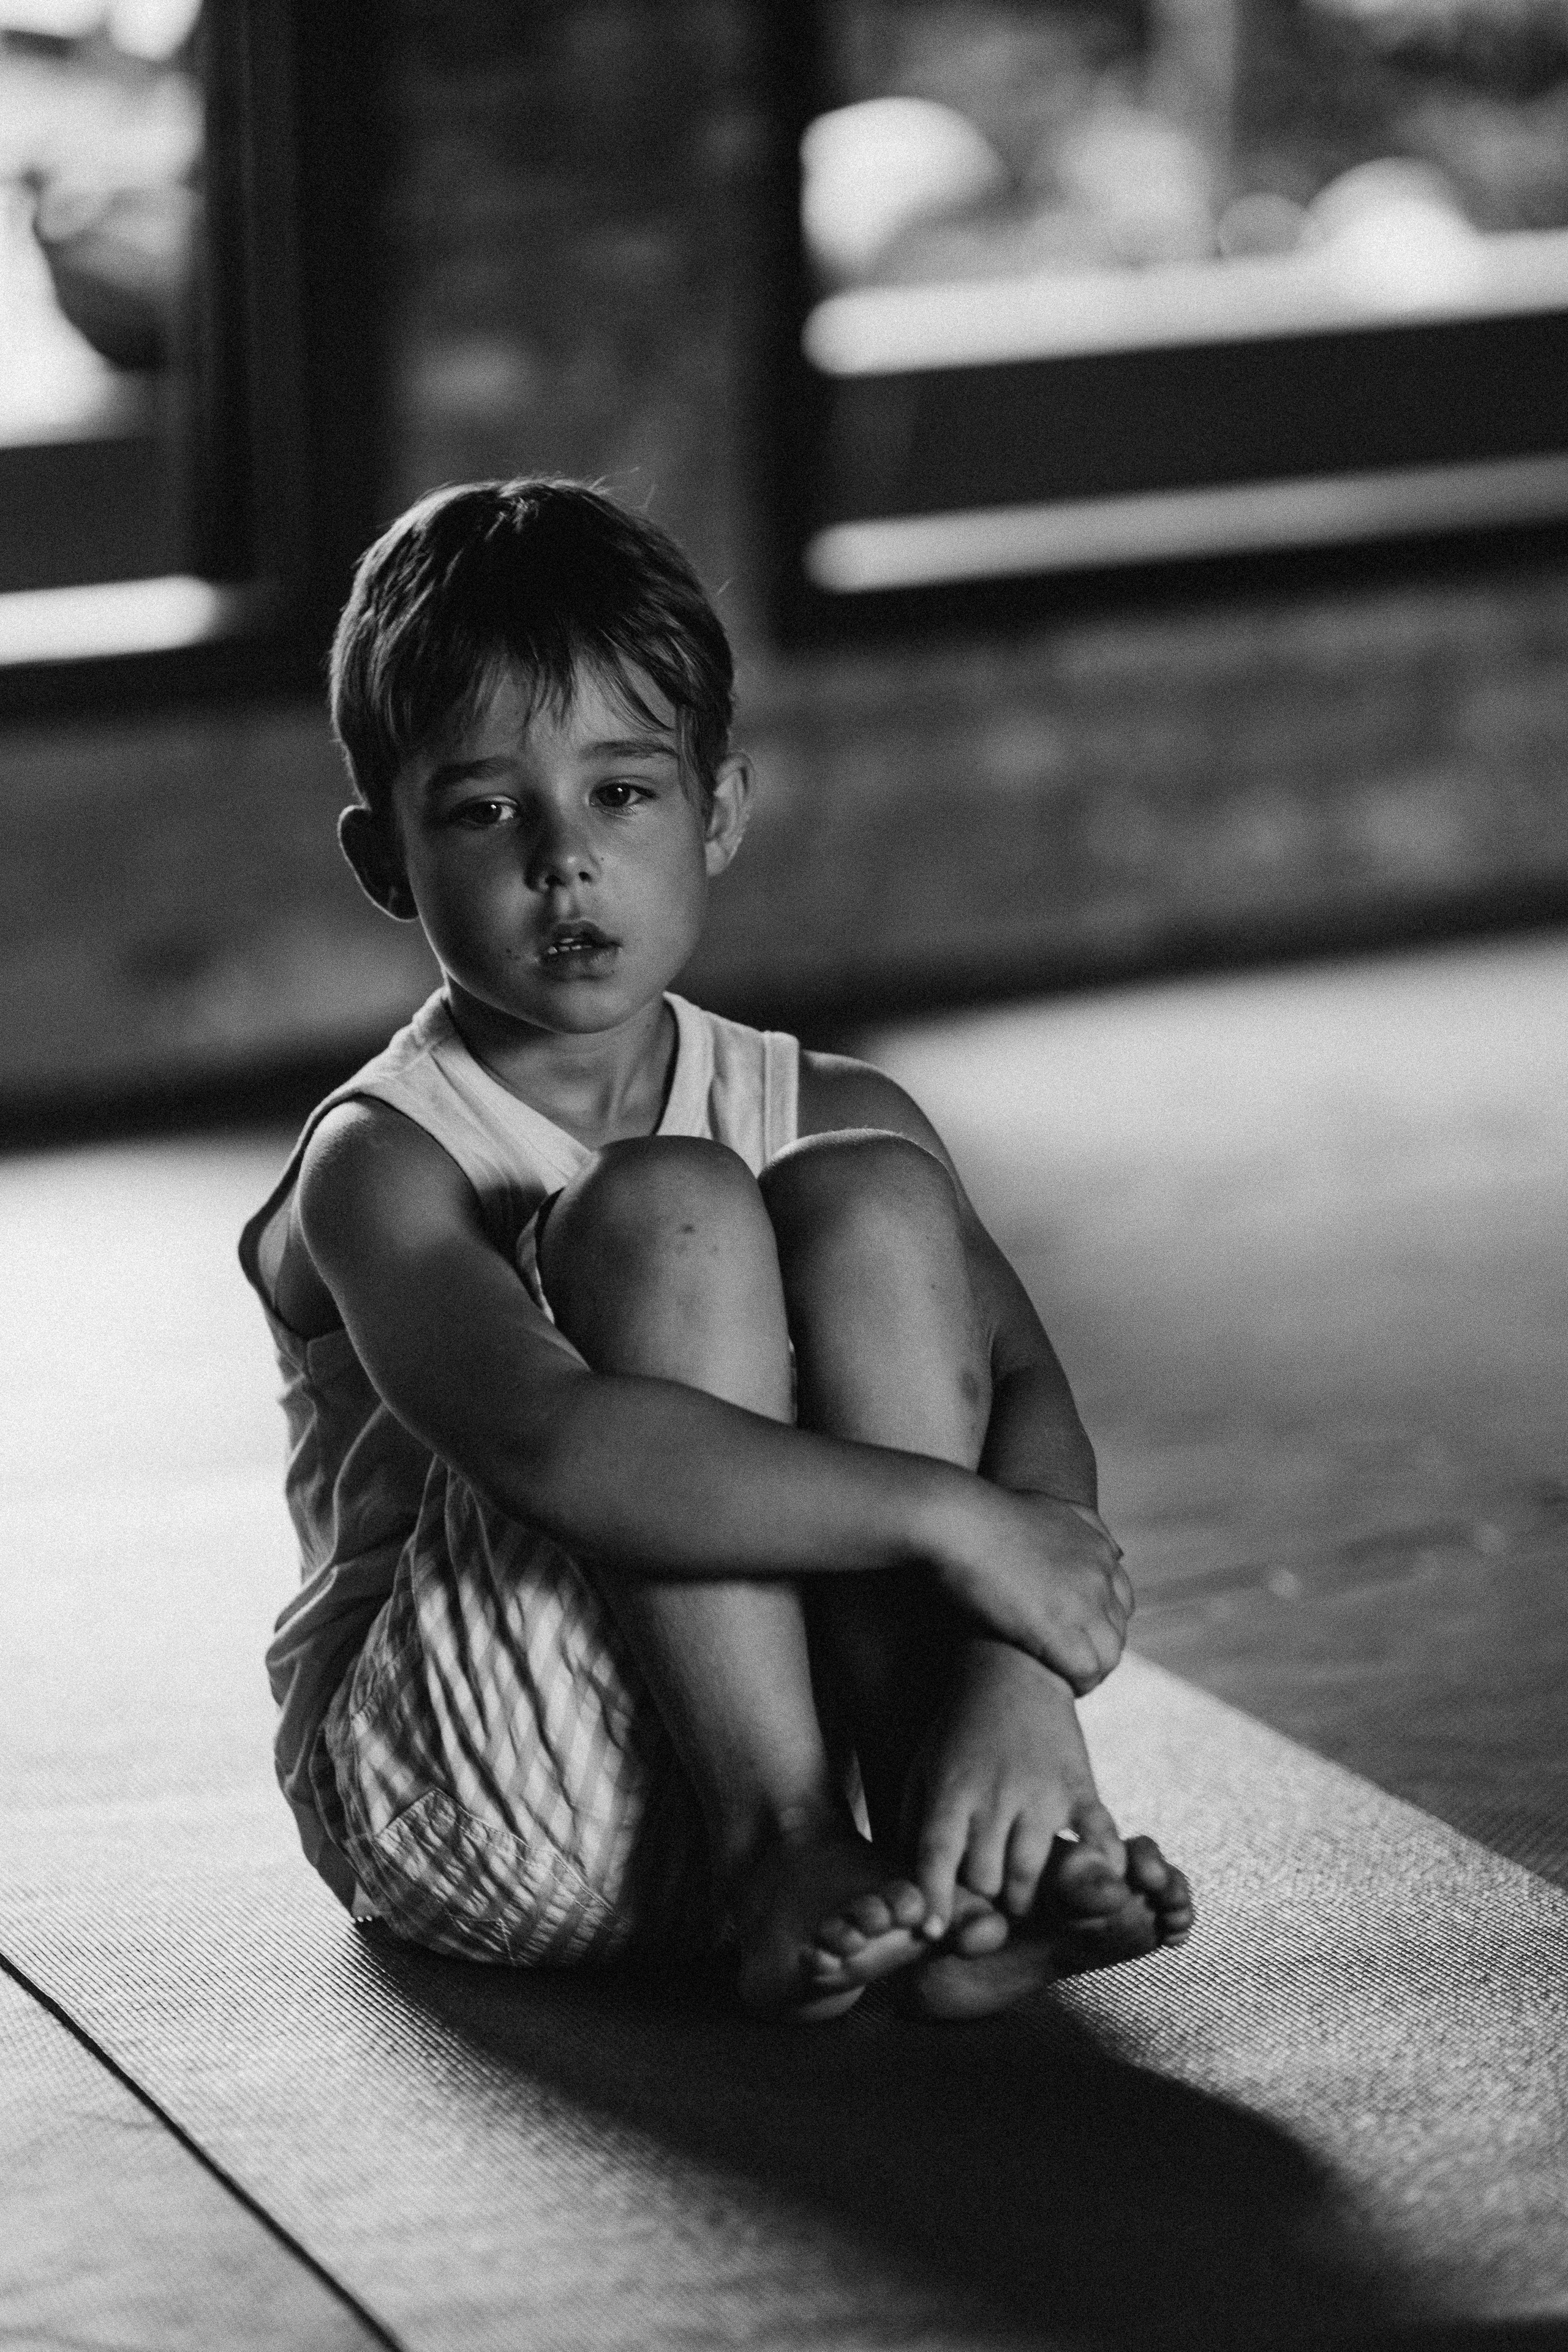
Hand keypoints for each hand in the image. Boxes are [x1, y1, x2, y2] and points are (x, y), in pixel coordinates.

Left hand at [901, 1640, 1120, 1930]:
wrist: (1012, 1670)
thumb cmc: (958, 1731)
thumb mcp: (923, 1770)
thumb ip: (913, 1826)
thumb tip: (909, 1887)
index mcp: (951, 1791)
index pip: (937, 1858)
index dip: (934, 1900)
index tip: (934, 1933)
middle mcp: (995, 1796)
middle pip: (985, 1877)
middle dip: (982, 1902)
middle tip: (984, 1911)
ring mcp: (1040, 1792)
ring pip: (1030, 1872)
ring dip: (1024, 1898)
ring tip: (1020, 1899)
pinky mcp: (1080, 1786)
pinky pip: (1096, 1835)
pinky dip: (1101, 1864)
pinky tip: (1100, 1882)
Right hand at [934, 1488, 1132, 1693]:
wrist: (956, 1521)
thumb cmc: (985, 1514)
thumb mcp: (1048, 1506)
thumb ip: (1085, 1525)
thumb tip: (1118, 1553)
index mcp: (1096, 1548)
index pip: (1122, 1602)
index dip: (1097, 1624)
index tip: (1070, 1636)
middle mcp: (1098, 1575)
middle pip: (1116, 1631)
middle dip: (1092, 1650)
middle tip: (1059, 1661)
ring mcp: (1082, 1602)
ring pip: (1108, 1655)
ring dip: (1086, 1671)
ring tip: (1057, 1677)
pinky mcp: (1059, 1629)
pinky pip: (1087, 1671)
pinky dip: (1075, 1682)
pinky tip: (1051, 1682)